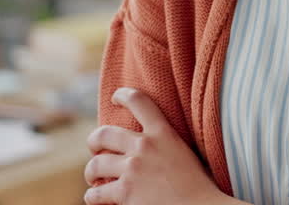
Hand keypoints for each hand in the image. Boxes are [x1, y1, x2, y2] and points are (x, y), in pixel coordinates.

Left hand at [84, 87, 227, 204]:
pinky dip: (92, 197)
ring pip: (96, 165)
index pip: (139, 101)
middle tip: (95, 148)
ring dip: (91, 172)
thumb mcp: (184, 152)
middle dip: (93, 141)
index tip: (115, 97)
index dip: (123, 95)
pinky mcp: (125, 192)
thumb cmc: (197, 186)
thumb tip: (143, 144)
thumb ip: (164, 144)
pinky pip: (96, 193)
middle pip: (104, 134)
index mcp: (163, 133)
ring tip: (93, 177)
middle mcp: (145, 146)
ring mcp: (133, 169)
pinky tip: (94, 198)